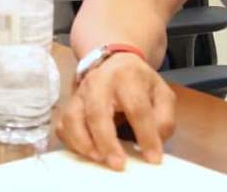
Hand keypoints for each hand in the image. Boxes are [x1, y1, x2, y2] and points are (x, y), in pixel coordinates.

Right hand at [56, 52, 174, 169]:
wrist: (116, 62)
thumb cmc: (139, 82)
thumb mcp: (162, 94)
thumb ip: (164, 118)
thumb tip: (154, 142)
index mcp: (127, 77)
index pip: (136, 107)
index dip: (146, 135)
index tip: (153, 158)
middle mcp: (99, 82)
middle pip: (96, 111)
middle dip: (106, 141)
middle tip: (118, 164)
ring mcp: (80, 93)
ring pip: (72, 117)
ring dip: (83, 142)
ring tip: (99, 159)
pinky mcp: (70, 104)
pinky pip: (62, 125)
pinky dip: (70, 142)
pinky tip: (86, 152)